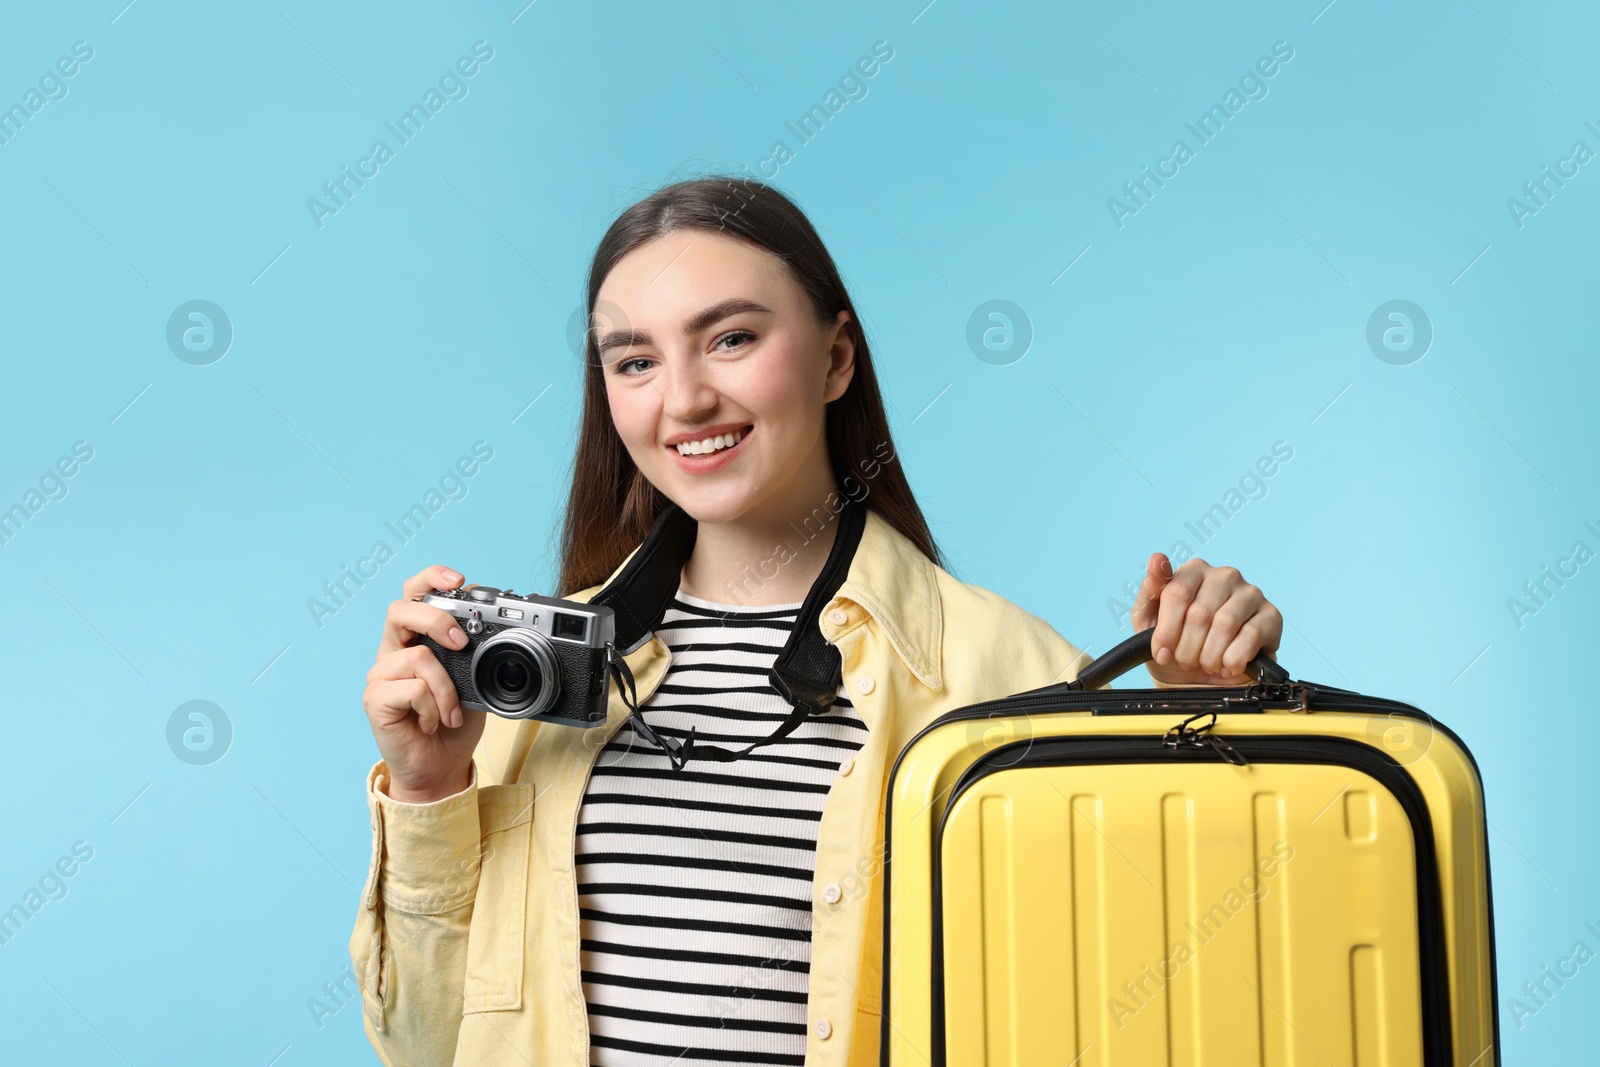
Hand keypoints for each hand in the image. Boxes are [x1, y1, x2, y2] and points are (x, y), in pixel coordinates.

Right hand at [361, 565, 486, 802]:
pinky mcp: (375, 699)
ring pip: (417, 657)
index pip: (415, 594)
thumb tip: (493, 630)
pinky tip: (433, 722)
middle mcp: (394, 650)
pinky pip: (412, 689)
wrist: (441, 766)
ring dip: (446, 687)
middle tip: (460, 641)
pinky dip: (434, 707)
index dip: (432, 578)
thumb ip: (476, 653)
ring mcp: (381, 674)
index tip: (459, 579)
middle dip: (435, 619)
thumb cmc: (455, 722)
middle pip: (400, 609)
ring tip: (451, 711)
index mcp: (417, 638)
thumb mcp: (476, 681)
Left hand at [1130, 553, 1282, 685]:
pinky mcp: (1271, 616)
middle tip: (1186, 660)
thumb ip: (1149, 592)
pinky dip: (1234, 659)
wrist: (1202, 679)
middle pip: (1200, 613)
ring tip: (1206, 663)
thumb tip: (1156, 560)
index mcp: (1194, 571)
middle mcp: (1224, 576)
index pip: (1177, 593)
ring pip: (1225, 624)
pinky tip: (1228, 665)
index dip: (1166, 630)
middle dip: (1187, 647)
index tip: (1161, 653)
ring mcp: (1250, 594)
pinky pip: (1251, 636)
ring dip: (1210, 655)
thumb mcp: (1147, 623)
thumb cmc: (1174, 646)